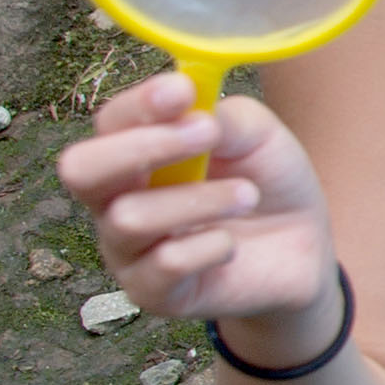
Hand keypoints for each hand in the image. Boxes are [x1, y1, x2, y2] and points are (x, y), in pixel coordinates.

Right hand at [56, 71, 339, 338]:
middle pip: (81, 170)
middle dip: (140, 147)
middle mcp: (116, 199)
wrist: (303, 248)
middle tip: (207, 134)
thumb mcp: (258, 136)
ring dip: (199, 199)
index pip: (111, 123)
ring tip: (248, 195)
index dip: (141, 105)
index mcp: (134, 153)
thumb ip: (222, 118)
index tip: (184, 91)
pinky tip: (231, 242)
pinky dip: (207, 245)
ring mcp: (128, 250)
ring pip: (130, 218)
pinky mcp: (153, 293)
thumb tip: (189, 105)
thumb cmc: (267, 181)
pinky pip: (164, 264)